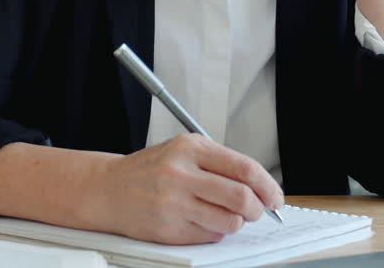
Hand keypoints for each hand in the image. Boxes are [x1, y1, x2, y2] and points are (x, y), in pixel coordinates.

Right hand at [91, 134, 283, 243]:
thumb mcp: (183, 151)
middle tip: (257, 210)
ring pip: (229, 221)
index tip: (275, 196)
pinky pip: (210, 236)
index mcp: (190, 148)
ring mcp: (173, 203)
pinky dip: (215, 231)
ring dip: (237, 222)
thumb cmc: (149, 170)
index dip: (268, 185)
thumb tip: (259, 186)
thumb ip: (219, 164)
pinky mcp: (168, 229)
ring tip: (227, 215)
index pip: (244, 168)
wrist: (108, 189)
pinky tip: (202, 220)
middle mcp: (181, 174)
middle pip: (241, 197)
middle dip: (257, 208)